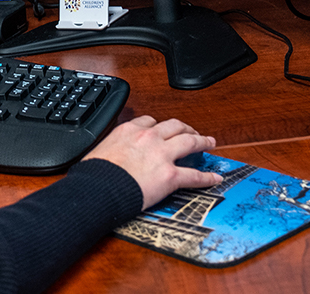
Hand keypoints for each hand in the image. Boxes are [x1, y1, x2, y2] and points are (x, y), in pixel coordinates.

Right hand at [83, 115, 221, 207]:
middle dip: (186, 128)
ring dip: (202, 141)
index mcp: (129, 130)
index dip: (159, 125)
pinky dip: (207, 177)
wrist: (98, 188)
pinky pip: (194, 175)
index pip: (150, 121)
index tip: (162, 129)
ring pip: (189, 141)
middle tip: (192, 132)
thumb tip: (108, 155)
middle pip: (174, 126)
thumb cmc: (95, 173)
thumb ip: (111, 147)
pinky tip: (215, 178)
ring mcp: (162, 155)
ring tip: (209, 143)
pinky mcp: (171, 175)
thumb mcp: (99, 150)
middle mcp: (149, 138)